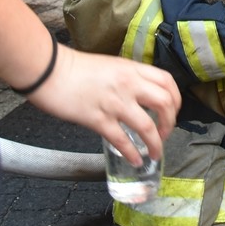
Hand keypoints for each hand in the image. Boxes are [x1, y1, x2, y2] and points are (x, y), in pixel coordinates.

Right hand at [30, 46, 181, 165]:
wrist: (48, 69)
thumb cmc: (74, 67)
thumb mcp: (110, 65)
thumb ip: (127, 78)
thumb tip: (139, 94)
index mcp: (131, 69)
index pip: (167, 81)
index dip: (176, 99)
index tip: (173, 111)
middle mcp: (128, 84)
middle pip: (164, 103)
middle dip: (170, 122)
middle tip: (165, 133)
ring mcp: (114, 103)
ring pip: (147, 126)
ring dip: (156, 144)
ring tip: (155, 153)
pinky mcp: (98, 119)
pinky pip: (122, 140)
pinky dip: (132, 153)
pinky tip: (135, 160)